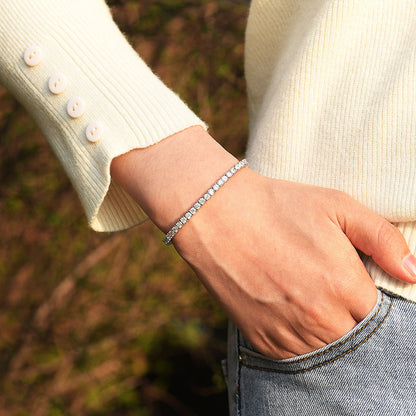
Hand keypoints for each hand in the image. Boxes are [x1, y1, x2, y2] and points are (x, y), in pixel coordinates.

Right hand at [111, 127, 415, 359]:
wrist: (217, 214)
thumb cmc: (278, 206)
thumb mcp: (336, 206)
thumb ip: (383, 238)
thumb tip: (414, 273)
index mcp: (344, 286)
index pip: (380, 315)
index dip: (367, 297)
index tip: (351, 282)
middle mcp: (319, 318)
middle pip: (355, 336)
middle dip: (349, 315)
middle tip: (328, 287)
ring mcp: (287, 332)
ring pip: (327, 350)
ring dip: (325, 329)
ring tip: (307, 295)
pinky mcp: (261, 339)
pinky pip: (294, 354)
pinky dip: (299, 337)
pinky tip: (288, 307)